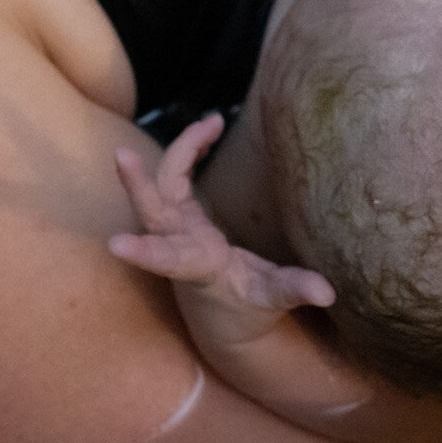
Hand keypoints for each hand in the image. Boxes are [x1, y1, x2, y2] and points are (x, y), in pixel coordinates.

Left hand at [109, 115, 334, 347]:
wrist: (222, 320)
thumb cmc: (245, 311)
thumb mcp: (272, 300)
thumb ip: (295, 290)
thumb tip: (327, 292)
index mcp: (199, 267)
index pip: (168, 259)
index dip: (144, 251)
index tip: (114, 246)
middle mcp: (179, 244)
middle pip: (151, 213)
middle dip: (135, 185)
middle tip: (121, 155)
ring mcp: (176, 226)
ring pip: (163, 185)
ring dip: (181, 150)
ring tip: (213, 122)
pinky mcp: (181, 213)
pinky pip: (177, 175)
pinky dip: (190, 150)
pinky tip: (211, 130)